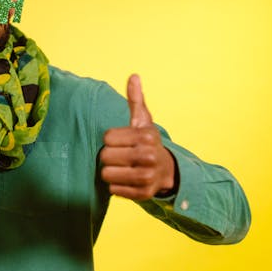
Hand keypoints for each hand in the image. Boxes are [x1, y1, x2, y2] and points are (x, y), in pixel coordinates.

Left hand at [99, 74, 176, 200]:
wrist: (166, 170)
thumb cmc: (147, 142)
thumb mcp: (143, 120)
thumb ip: (135, 100)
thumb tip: (134, 76)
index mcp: (146, 136)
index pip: (107, 138)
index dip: (111, 140)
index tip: (122, 141)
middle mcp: (149, 156)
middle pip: (105, 157)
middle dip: (109, 156)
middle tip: (122, 156)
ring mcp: (147, 177)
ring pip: (107, 174)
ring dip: (110, 172)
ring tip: (122, 168)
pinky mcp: (143, 194)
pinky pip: (114, 190)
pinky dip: (116, 186)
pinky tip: (126, 180)